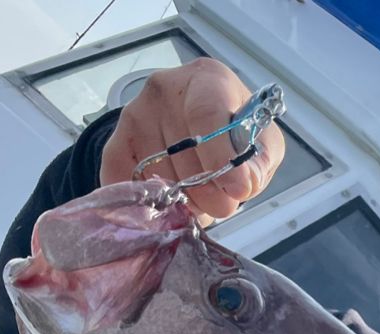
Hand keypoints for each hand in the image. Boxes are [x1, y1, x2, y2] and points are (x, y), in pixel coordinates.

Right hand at [100, 58, 284, 222]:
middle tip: (222, 203)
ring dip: (182, 201)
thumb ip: (259, 163)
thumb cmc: (237, 134)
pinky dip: (145, 204)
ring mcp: (136, 114)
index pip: (206, 113)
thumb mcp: (263, 144)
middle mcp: (165, 89)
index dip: (221, 157)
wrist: (202, 129)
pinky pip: (122, 180)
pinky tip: (166, 208)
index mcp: (209, 80)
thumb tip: (244, 184)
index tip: (236, 191)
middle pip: (182, 153)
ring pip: (157, 175)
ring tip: (198, 198)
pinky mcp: (116, 142)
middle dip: (207, 192)